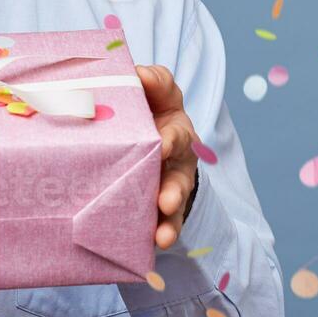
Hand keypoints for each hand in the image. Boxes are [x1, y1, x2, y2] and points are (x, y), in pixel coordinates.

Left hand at [136, 64, 199, 250]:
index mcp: (174, 128)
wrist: (150, 140)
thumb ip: (151, 81)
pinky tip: (157, 244)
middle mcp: (178, 158)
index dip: (171, 138)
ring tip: (162, 233)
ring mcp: (172, 183)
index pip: (176, 130)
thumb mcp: (153, 93)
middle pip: (180, 174)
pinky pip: (167, 223)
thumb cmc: (148, 112)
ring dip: (169, 217)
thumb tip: (137, 72)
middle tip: (164, 199)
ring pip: (175, 202)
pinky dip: (164, 233)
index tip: (162, 145)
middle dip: (173, 187)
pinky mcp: (164, 206)